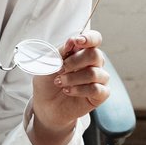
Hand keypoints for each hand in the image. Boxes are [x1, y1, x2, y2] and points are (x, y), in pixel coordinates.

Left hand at [28, 30, 109, 144]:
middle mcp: (94, 63)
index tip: (77, 41)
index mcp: (82, 52)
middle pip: (95, 55)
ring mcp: (99, 79)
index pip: (95, 39)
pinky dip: (79, 90)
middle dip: (75, 61)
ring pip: (94, 73)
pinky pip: (96, 89)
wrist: (45, 105)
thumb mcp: (49, 64)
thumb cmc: (48, 82)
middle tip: (60, 69)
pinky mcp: (100, 95)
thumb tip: (72, 41)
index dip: (89, 38)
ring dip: (73, 78)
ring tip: (59, 82)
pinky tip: (68, 91)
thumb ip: (61, 52)